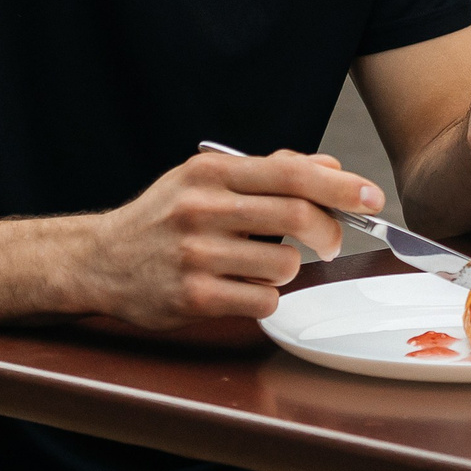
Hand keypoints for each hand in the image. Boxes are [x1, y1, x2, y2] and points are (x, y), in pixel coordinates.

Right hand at [86, 149, 380, 326]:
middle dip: (328, 233)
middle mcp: (203, 210)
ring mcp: (197, 255)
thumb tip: (330, 170)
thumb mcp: (206, 179)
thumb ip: (269, 172)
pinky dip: (265, 296)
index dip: (341, 188)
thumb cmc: (163, 217)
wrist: (99, 260)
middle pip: (298, 218)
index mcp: (212, 173)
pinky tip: (242, 287)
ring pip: (285, 265)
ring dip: (287, 269)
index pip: (292, 174)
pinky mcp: (194, 297)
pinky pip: (263, 300)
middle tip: (329, 242)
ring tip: (261, 264)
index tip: (371, 198)